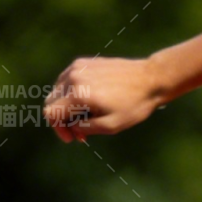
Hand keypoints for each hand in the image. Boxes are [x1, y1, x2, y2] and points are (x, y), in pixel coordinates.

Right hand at [43, 55, 162, 141]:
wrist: (150, 79)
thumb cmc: (134, 105)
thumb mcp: (112, 126)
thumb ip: (86, 129)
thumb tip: (71, 127)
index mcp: (79, 94)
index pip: (52, 113)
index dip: (58, 129)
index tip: (71, 139)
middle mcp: (73, 78)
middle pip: (51, 102)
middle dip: (62, 120)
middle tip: (79, 133)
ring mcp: (76, 67)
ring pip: (58, 91)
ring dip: (66, 106)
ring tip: (87, 118)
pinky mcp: (82, 62)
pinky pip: (67, 80)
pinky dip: (71, 93)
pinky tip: (88, 103)